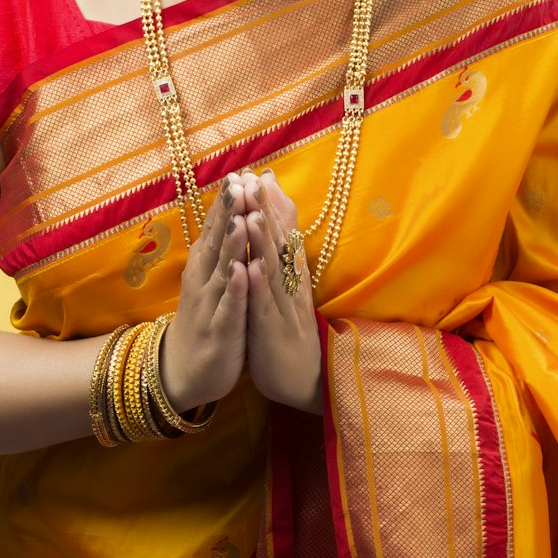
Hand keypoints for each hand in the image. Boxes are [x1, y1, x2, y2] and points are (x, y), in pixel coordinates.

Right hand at [159, 175, 248, 412]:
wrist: (183, 372)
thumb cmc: (205, 318)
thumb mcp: (213, 278)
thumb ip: (222, 246)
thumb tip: (231, 211)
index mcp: (206, 266)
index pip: (216, 228)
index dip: (227, 202)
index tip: (239, 173)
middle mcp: (205, 279)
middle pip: (217, 241)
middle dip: (229, 213)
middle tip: (238, 182)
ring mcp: (211, 305)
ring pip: (223, 270)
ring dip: (232, 245)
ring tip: (242, 219)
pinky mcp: (220, 331)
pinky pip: (229, 307)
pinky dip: (234, 289)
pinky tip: (241, 272)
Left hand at [241, 170, 322, 414]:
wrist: (308, 382)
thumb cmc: (291, 336)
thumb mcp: (286, 295)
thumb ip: (282, 263)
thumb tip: (276, 229)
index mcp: (290, 278)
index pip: (283, 235)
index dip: (272, 205)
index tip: (260, 174)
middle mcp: (290, 287)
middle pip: (279, 244)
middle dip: (266, 211)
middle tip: (256, 179)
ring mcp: (283, 308)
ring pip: (272, 270)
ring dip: (261, 242)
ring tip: (250, 213)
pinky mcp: (273, 331)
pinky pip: (265, 306)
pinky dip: (259, 285)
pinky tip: (251, 267)